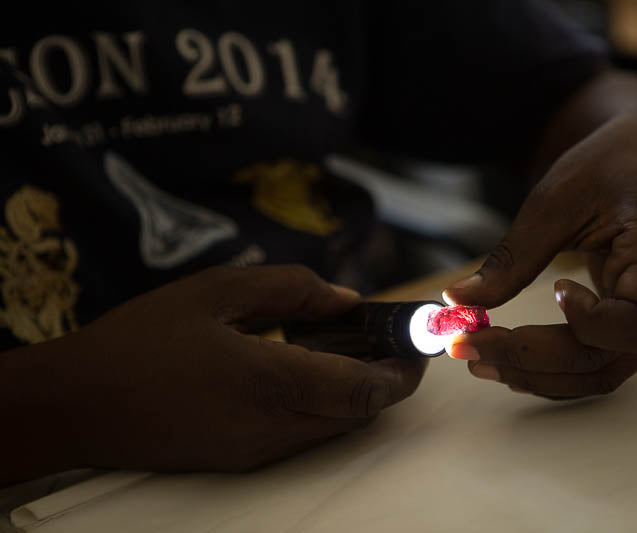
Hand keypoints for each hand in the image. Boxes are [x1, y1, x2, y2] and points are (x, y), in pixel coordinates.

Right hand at [50, 265, 424, 472]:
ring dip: (356, 394)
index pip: (366, 391)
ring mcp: (256, 451)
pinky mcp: (240, 461)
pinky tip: (308, 372)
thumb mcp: (218, 291)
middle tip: (390, 344)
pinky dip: (323, 406)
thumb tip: (347, 300)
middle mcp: (273, 427)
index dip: (403, 372)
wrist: (79, 402)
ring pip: (333, 428)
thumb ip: (292, 290)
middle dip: (387, 383)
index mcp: (271, 382)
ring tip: (353, 350)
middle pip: (358, 415)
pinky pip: (302, 436)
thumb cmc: (145, 337)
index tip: (416, 347)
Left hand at [444, 111, 636, 398]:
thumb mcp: (555, 200)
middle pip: (607, 358)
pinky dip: (551, 368)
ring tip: (477, 358)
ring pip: (600, 371)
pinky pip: (597, 361)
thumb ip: (512, 258)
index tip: (553, 291)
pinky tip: (508, 360)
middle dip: (533, 359)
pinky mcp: (633, 323)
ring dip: (536, 374)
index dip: (593, 324)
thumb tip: (456, 300)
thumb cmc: (608, 166)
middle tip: (468, 346)